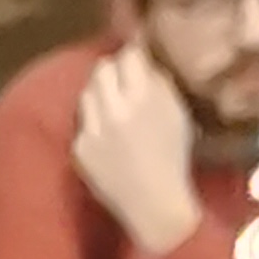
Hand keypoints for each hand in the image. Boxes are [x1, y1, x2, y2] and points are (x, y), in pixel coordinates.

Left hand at [71, 41, 204, 258]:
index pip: (128, 56)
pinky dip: (94, 123)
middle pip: (101, 69)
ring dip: (99, 94)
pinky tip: (108, 135)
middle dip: (112, 70)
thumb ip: (160, 85)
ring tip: (114, 105)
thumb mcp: (178, 115)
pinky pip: (83, 122)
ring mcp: (93, 129)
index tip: (136, 57)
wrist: (154, 203)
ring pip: (88, 93)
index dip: (133, 55)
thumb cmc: (174, 159)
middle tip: (121, 78)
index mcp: (143, 97)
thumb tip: (144, 61)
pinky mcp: (80, 147)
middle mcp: (114, 109)